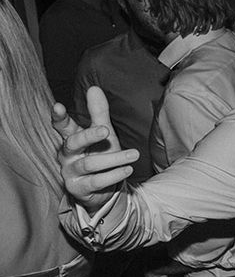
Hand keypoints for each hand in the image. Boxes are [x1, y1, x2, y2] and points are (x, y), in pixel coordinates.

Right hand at [52, 86, 137, 210]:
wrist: (101, 188)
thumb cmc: (100, 154)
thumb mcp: (102, 132)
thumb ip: (98, 113)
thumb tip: (94, 88)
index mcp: (71, 138)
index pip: (61, 126)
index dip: (58, 117)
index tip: (58, 106)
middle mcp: (67, 155)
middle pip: (73, 143)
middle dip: (89, 136)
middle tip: (106, 130)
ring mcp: (70, 172)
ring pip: (90, 164)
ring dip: (114, 159)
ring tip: (134, 155)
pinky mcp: (78, 189)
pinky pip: (96, 181)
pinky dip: (114, 175)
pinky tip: (127, 169)